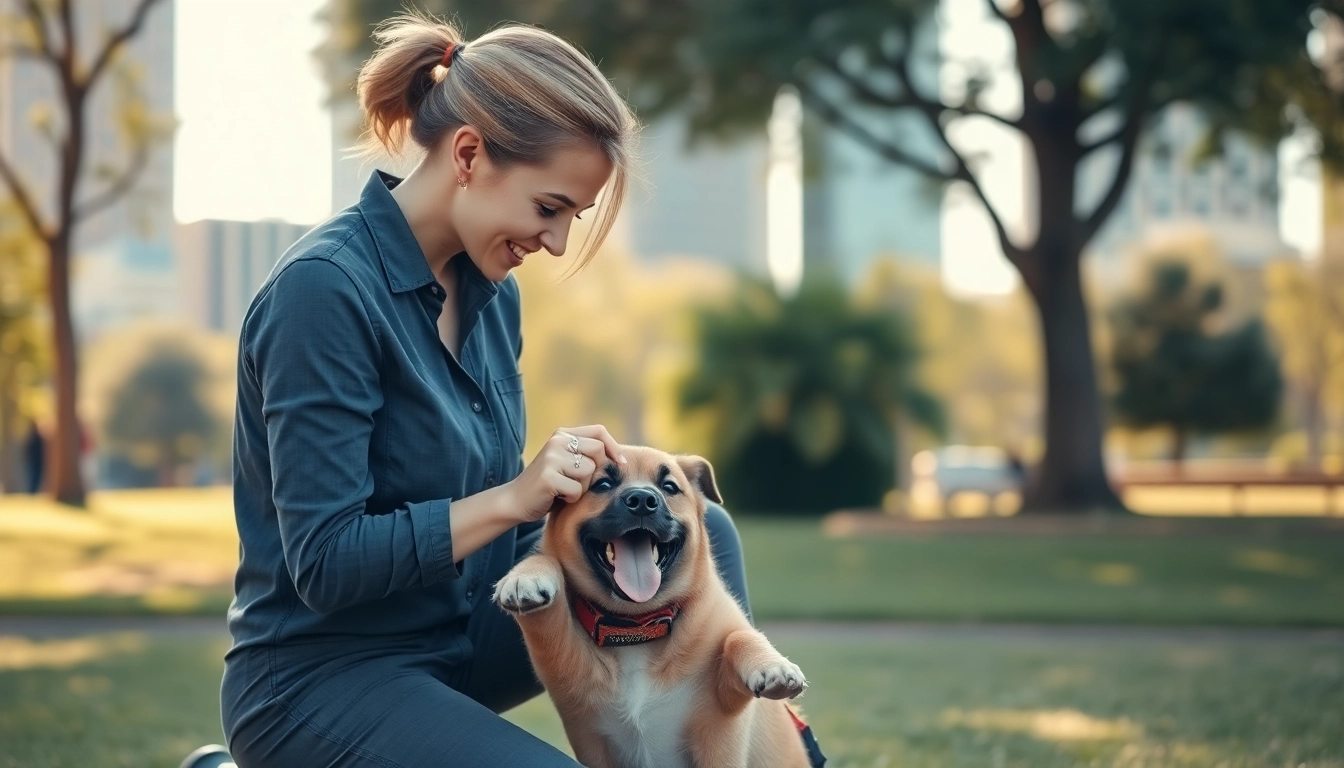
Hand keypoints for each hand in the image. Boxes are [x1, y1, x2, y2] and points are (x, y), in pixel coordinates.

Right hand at [503, 425, 626, 523]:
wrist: (515, 500)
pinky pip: (577, 490)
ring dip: (581, 487)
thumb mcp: (567, 462)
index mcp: (562, 434)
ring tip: (564, 489)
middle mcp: (557, 441)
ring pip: (589, 472)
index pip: (599, 431)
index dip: (614, 447)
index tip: (621, 463)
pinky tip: (557, 496)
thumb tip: (620, 458)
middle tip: (578, 482)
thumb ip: (586, 454)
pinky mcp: (547, 476)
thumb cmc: (549, 484)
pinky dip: (571, 499)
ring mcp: (551, 458)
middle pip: (597, 452)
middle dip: (594, 471)